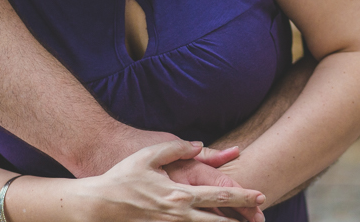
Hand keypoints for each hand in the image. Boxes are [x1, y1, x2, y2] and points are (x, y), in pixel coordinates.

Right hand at [80, 139, 264, 221]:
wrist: (99, 204)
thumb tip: (199, 145)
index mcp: (180, 194)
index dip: (242, 197)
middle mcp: (178, 214)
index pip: (219, 196)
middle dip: (241, 220)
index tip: (260, 196)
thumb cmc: (123, 177)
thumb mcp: (150, 155)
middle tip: (260, 218)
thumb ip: (177, 148)